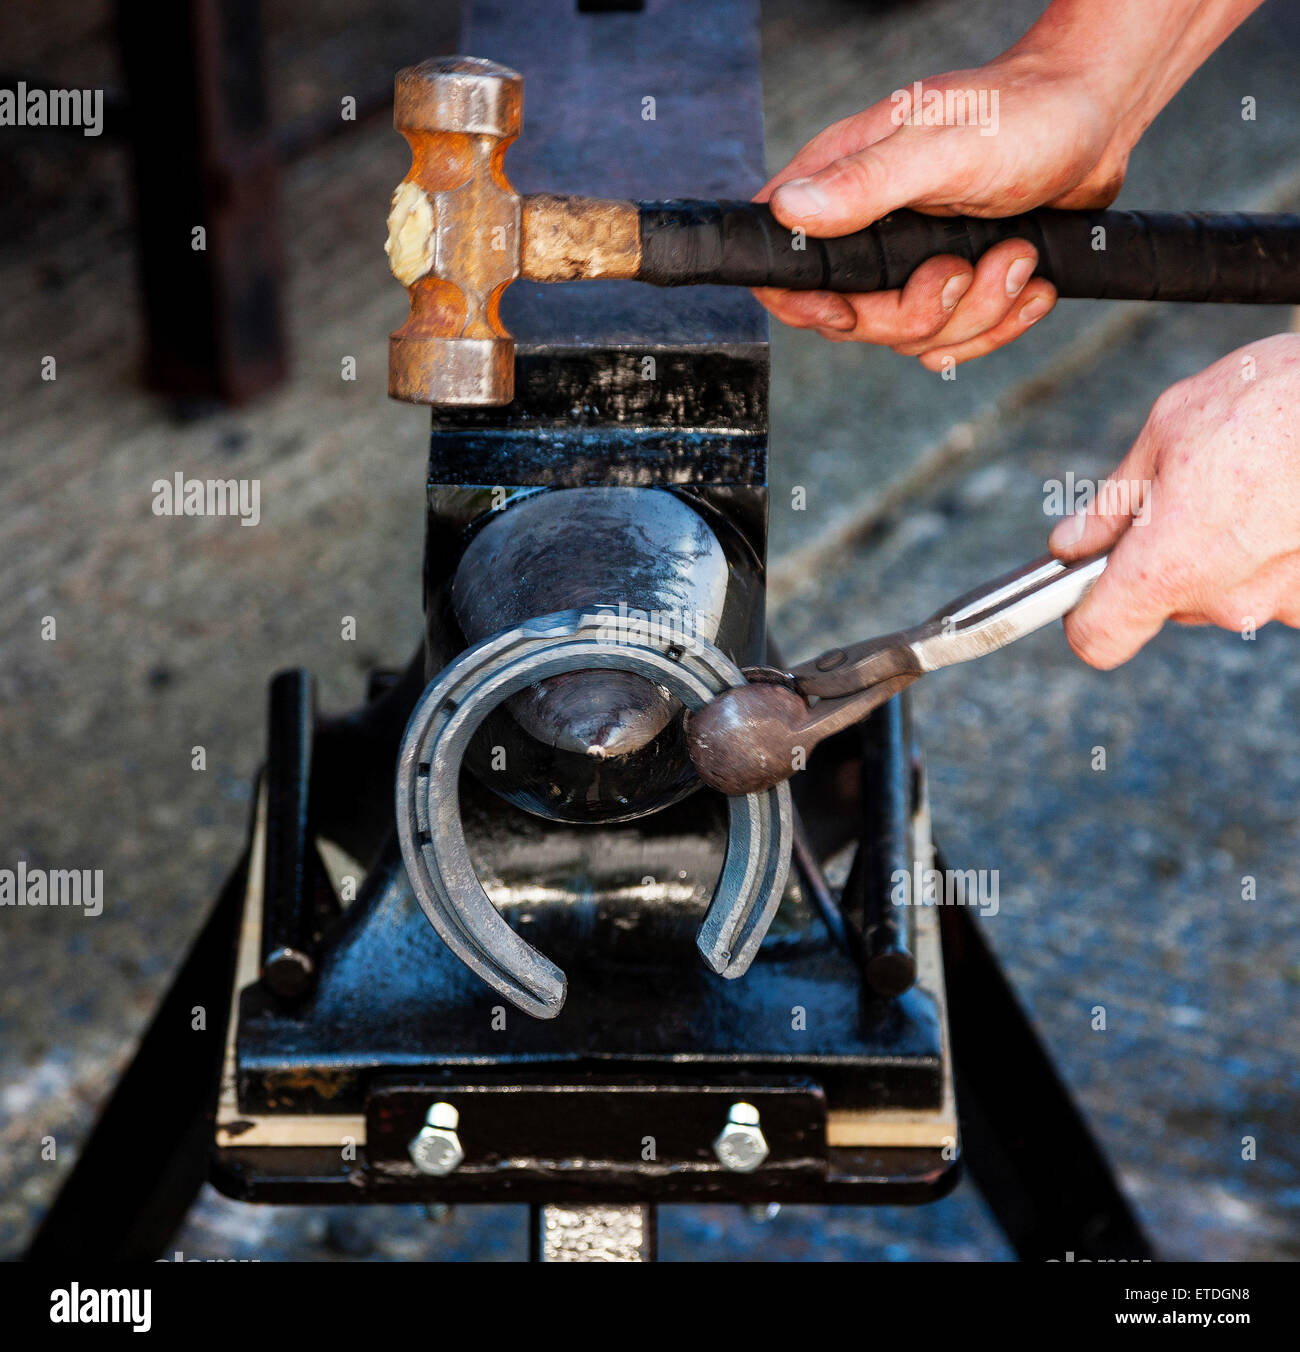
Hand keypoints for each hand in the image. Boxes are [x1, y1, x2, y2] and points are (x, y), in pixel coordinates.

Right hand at [756, 50, 1136, 366]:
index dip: (803, 304)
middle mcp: (867, 229)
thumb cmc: (1023, 113)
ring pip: (910, 338)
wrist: (1098, 118)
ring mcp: (910, 261)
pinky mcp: (954, 282)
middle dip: (917, 313)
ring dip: (976, 313)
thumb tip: (789, 211)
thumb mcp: (941, 146)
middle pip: (853, 322)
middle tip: (964, 268)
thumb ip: (865, 183)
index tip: (850, 309)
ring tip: (1017, 256)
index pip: (783, 266)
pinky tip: (1030, 282)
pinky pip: (954, 342)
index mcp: (842, 185)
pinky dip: (999, 324)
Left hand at [1050, 334, 1299, 667]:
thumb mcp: (1167, 432)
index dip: (1086, 614)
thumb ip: (1112, 503)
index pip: (1101, 638)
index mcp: (1167, 566)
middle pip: (1166, 601)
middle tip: (1191, 494)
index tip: (1088, 586)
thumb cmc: (1270, 401)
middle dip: (1165, 556)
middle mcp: (1225, 600)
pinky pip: (1276, 582)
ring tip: (1252, 488)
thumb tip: (1071, 543)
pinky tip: (1284, 503)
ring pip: (1223, 589)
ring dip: (1225, 551)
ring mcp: (1282, 603)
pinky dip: (1274, 551)